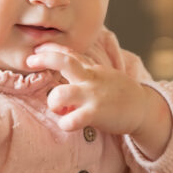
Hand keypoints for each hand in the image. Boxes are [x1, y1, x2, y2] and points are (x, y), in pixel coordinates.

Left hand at [27, 43, 147, 134]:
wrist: (143, 108)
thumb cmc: (117, 93)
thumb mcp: (101, 75)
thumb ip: (83, 69)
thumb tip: (60, 63)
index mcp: (91, 69)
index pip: (69, 53)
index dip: (51, 49)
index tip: (35, 49)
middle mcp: (90, 78)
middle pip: (64, 62)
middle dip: (44, 59)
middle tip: (29, 62)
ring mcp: (92, 95)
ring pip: (60, 94)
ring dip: (53, 102)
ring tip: (58, 109)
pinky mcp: (95, 113)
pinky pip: (71, 120)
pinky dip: (65, 123)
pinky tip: (68, 124)